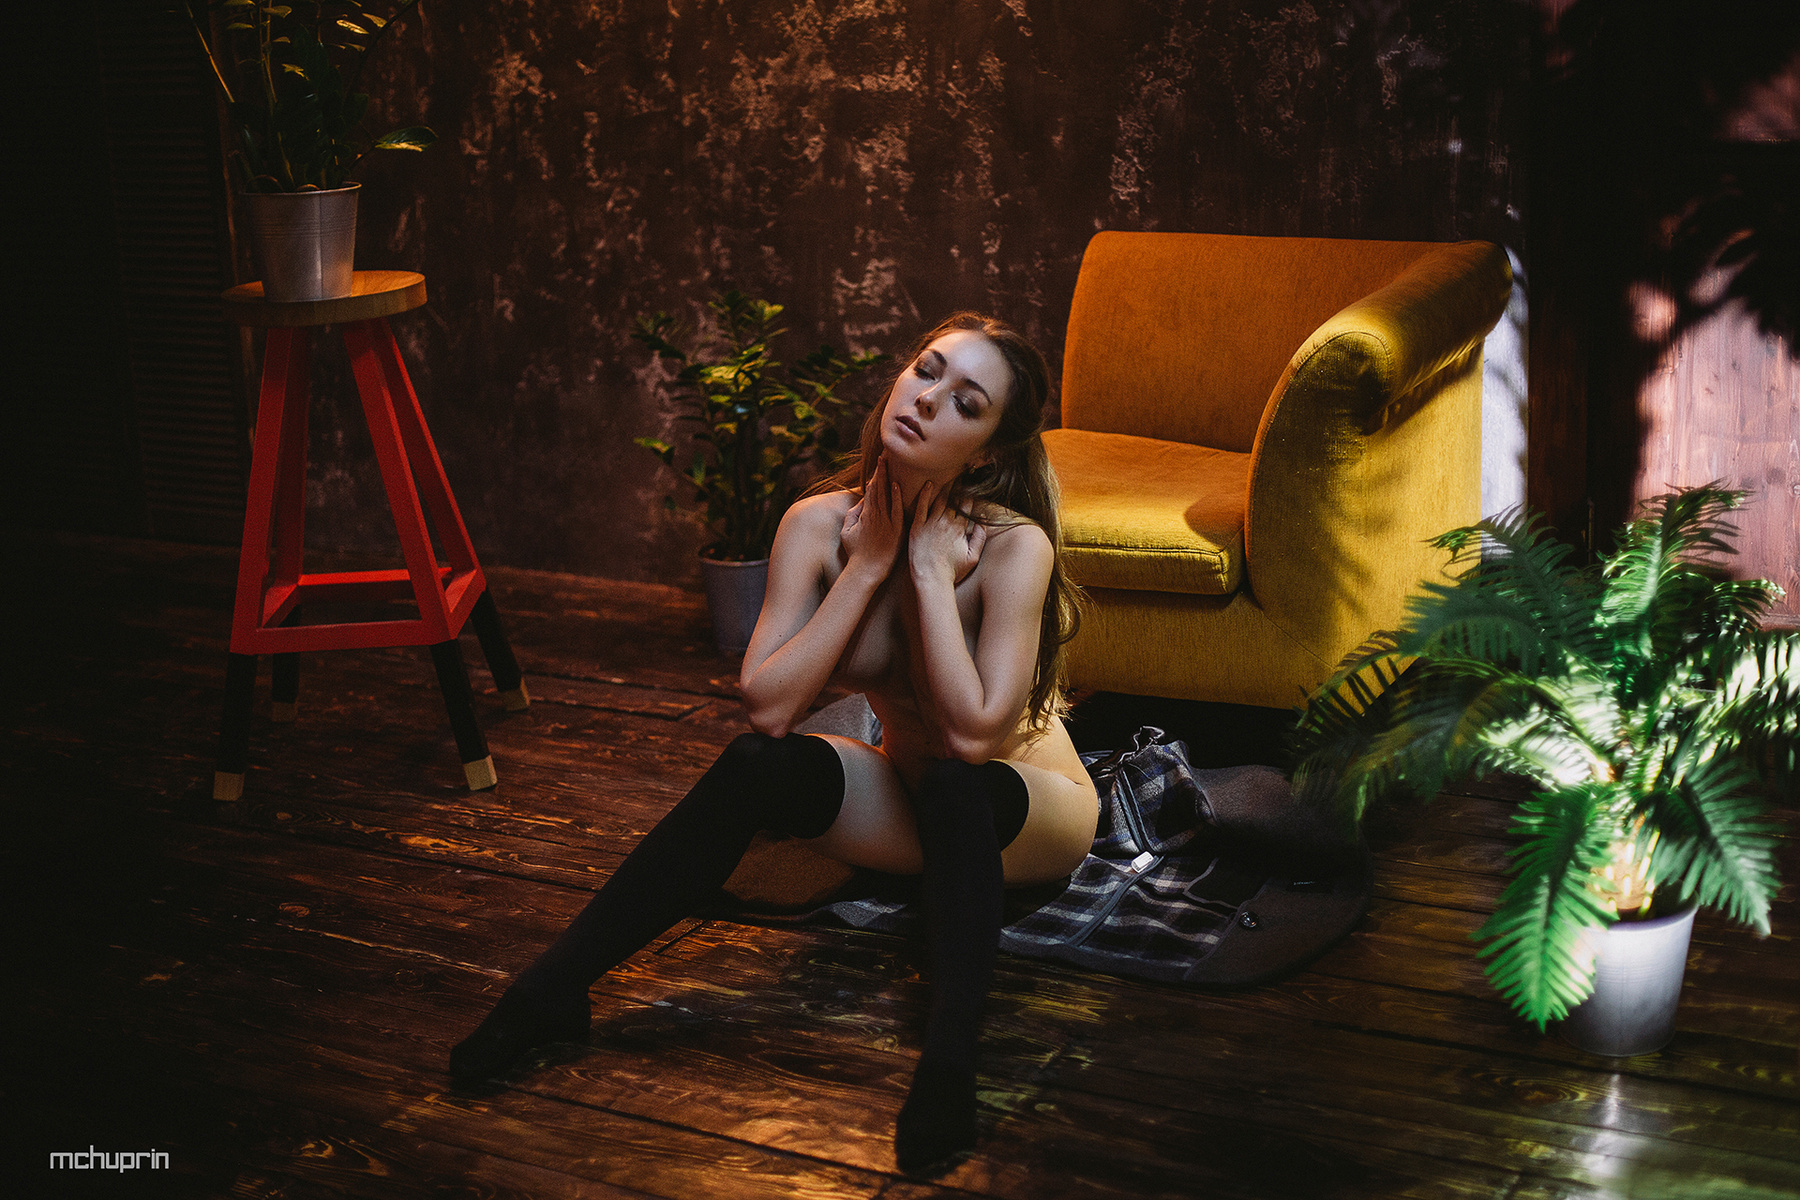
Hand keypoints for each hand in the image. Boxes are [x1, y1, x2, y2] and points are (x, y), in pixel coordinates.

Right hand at [840, 453, 902, 577]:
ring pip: (885, 496)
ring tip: (889, 461)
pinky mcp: (894, 532)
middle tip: (886, 453)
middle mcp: (874, 515)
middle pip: (877, 488)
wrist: (864, 571)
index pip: (870, 490)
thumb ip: (852, 516)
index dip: (875, 475)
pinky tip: (896, 485)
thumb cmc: (856, 554)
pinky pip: (895, 511)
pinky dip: (895, 498)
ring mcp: (884, 523)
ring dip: (887, 478)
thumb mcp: (847, 532)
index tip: (880, 462)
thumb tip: (859, 503)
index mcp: (865, 514)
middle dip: (881, 470)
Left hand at [908, 479, 986, 585]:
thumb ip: (979, 538)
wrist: (931, 580)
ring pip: (940, 499)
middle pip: (954, 499)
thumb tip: (984, 522)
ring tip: (948, 475)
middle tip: (962, 471)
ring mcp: (932, 524)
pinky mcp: (917, 527)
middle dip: (959, 484)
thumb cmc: (952, 572)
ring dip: (945, 486)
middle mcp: (947, 523)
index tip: (972, 482)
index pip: (967, 506)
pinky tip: (928, 484)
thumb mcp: (973, 558)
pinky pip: (921, 507)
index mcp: (960, 529)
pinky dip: (925, 494)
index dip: (970, 493)